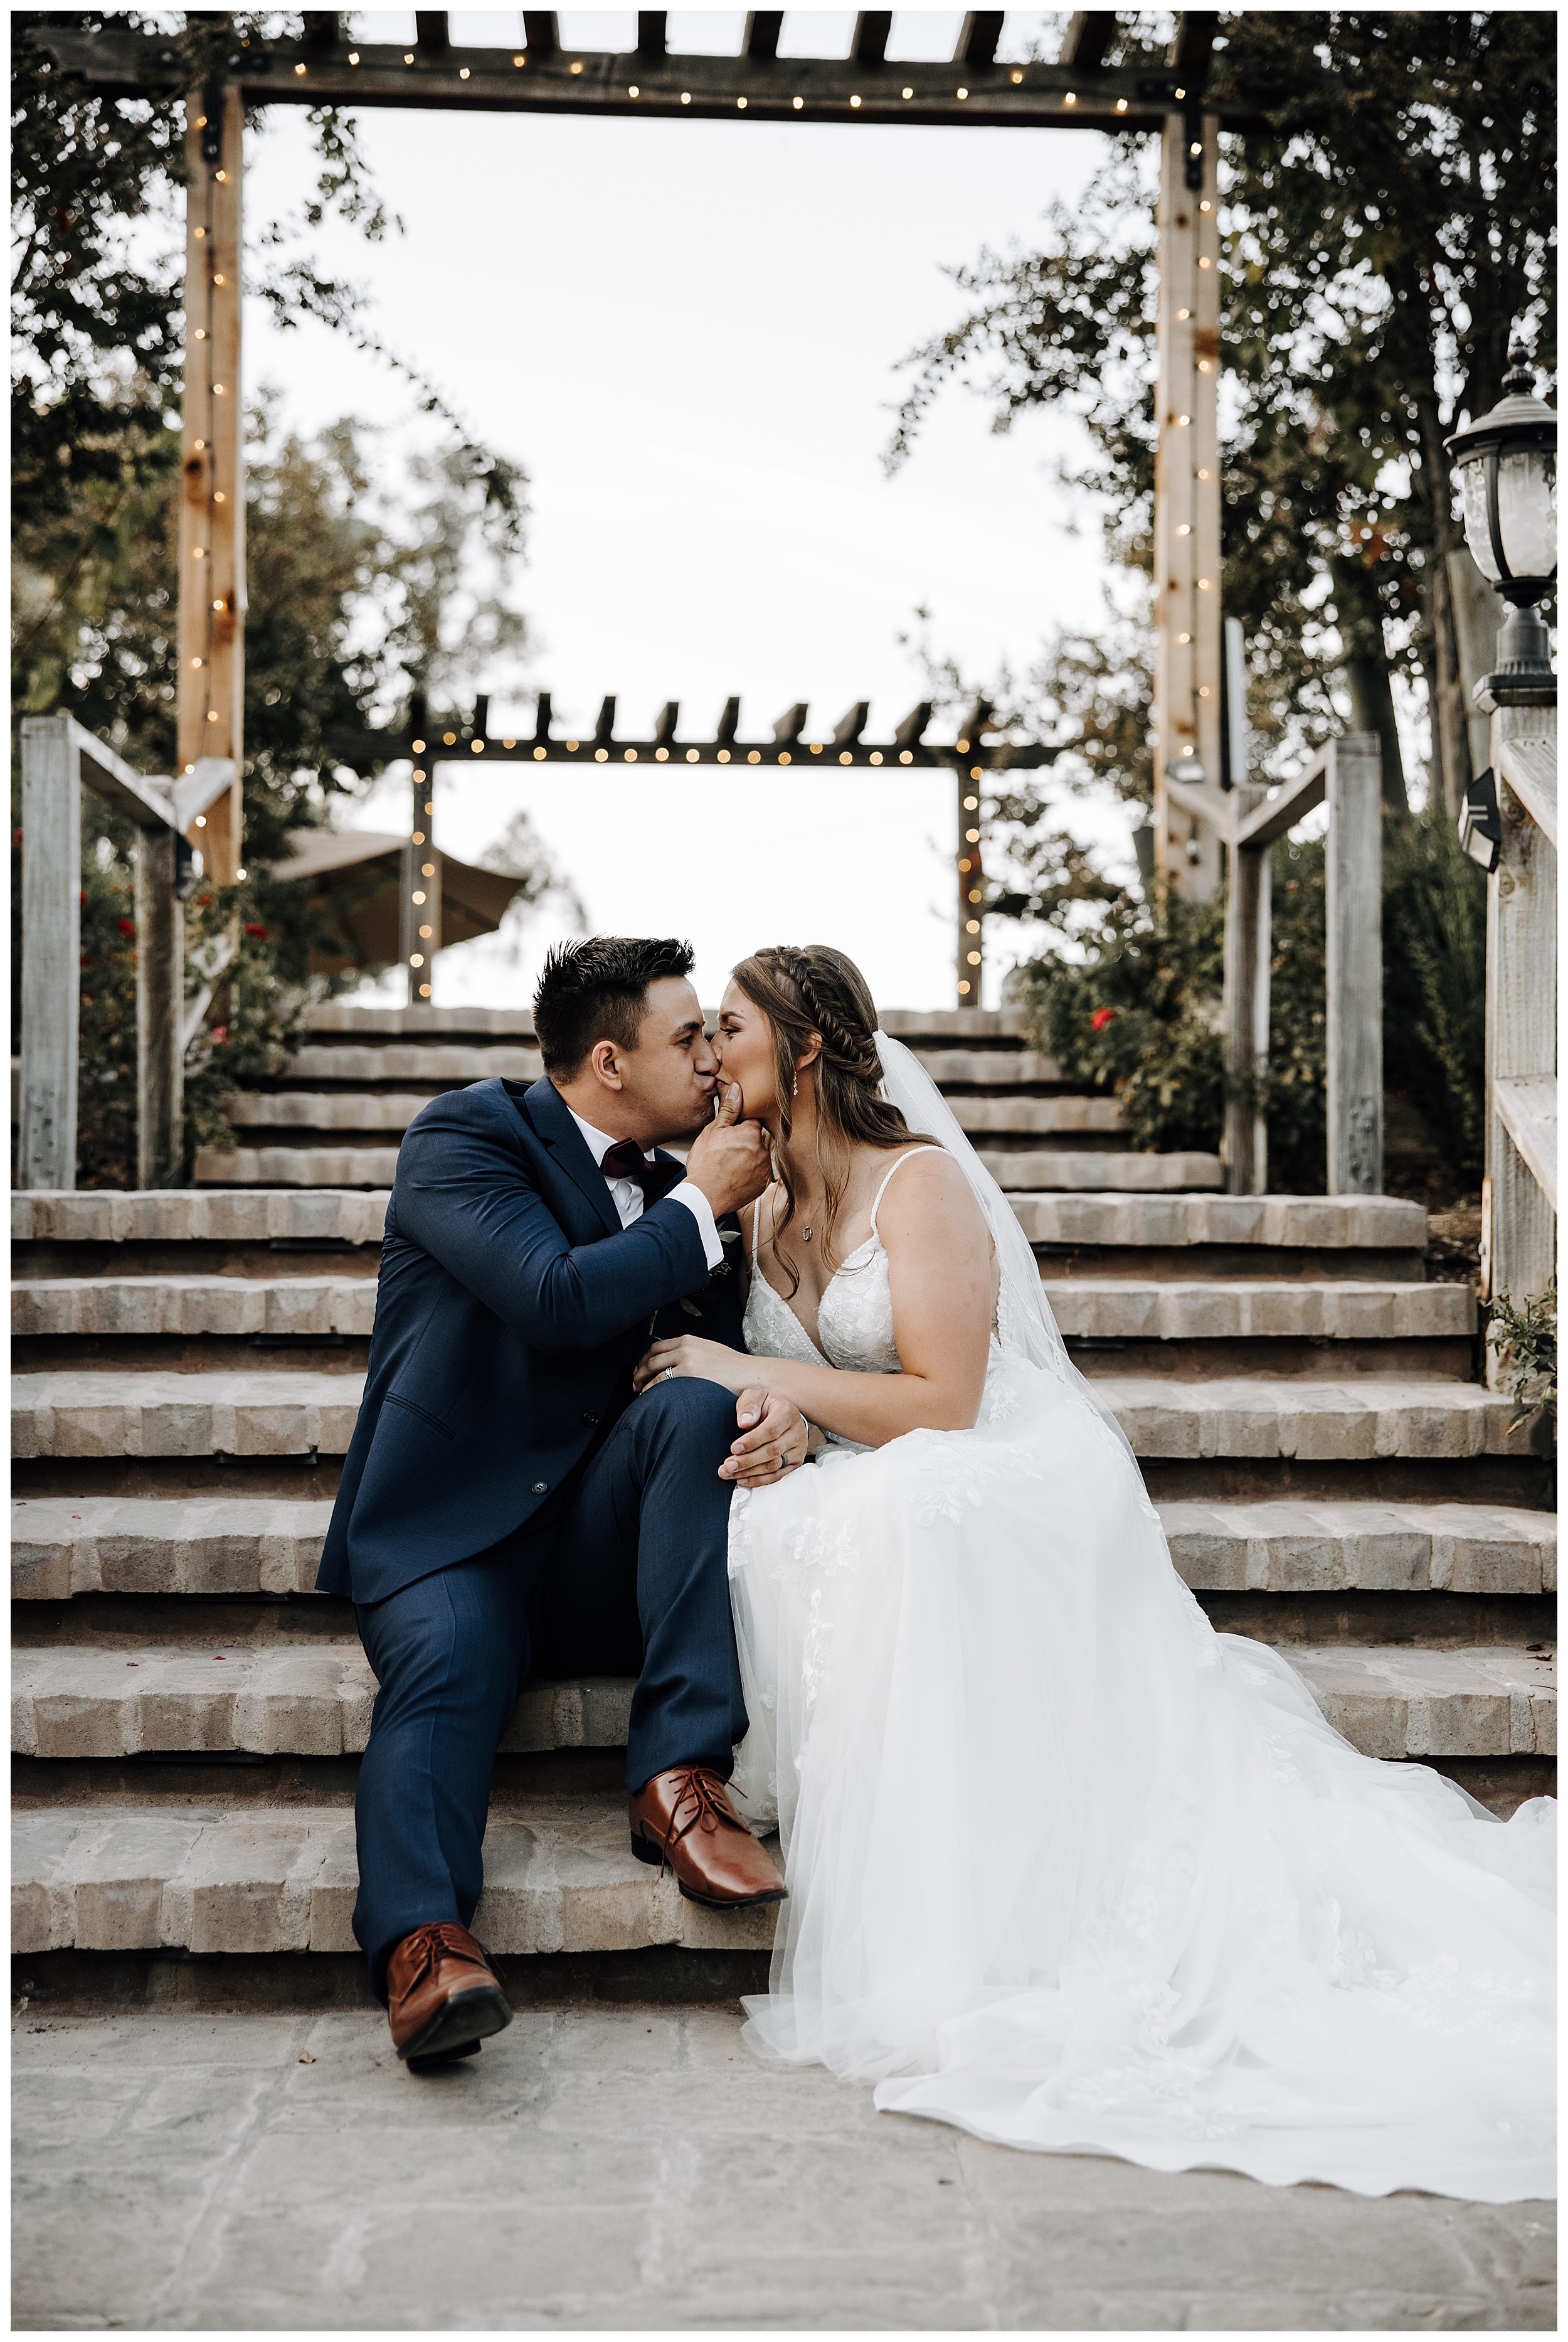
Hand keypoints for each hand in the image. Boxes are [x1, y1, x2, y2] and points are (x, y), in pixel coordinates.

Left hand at [633, 1334, 752, 1396]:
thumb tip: (675, 1365)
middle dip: (638, 1373)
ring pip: (652, 1372)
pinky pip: (660, 1385)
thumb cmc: (733, 1370)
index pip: (656, 1348)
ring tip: (640, 1395)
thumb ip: (692, 1354)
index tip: (639, 1371)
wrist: (750, 1376)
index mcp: (689, 1340)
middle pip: (650, 1359)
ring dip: (642, 1384)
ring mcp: (686, 1361)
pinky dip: (650, 1392)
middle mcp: (685, 1347)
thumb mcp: (710, 1352)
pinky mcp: (688, 1376)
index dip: (643, 1361)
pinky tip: (650, 1401)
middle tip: (635, 1385)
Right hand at [683, 1082, 771, 1217]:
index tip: (729, 1134)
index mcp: (752, 1133)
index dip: (739, 1127)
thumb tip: (737, 1088)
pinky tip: (733, 1177)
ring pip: (757, 1158)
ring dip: (746, 1160)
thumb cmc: (706, 1162)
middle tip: (724, 1152)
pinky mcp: (762, 1185)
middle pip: (755, 1141)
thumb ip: (729, 1109)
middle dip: (743, 1144)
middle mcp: (763, 1150)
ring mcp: (764, 1170)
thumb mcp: (713, 1130)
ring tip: (727, 1167)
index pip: (751, 1122)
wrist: (705, 1195)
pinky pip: (757, 1175)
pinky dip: (748, 1175)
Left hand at [720, 1388, 812, 1487]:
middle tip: (728, 1466)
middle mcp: (796, 1432)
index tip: (734, 1448)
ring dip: (749, 1473)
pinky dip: (759, 1480)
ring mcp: (798, 1449)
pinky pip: (777, 1476)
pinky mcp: (794, 1462)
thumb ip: (749, 1406)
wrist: (781, 1413)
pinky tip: (742, 1479)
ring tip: (729, 1473)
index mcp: (787, 1412)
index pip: (771, 1430)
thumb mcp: (755, 1396)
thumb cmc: (765, 1405)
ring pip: (774, 1466)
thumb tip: (744, 1422)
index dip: (752, 1441)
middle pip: (772, 1451)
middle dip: (747, 1461)